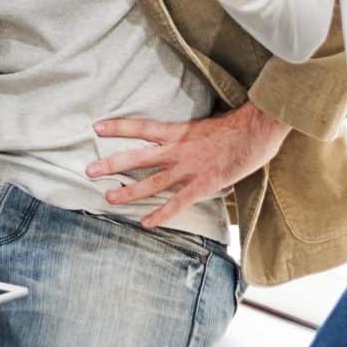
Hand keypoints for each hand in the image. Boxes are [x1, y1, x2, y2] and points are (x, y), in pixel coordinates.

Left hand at [88, 102, 290, 230]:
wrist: (257, 131)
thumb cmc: (237, 125)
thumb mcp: (208, 122)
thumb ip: (192, 132)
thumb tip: (185, 136)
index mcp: (178, 132)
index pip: (141, 128)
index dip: (119, 127)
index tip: (97, 127)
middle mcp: (178, 150)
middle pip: (137, 157)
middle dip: (112, 164)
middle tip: (89, 170)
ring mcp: (189, 169)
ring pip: (152, 182)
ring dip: (129, 192)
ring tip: (108, 198)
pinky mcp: (202, 185)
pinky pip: (177, 203)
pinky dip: (161, 214)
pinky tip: (145, 224)